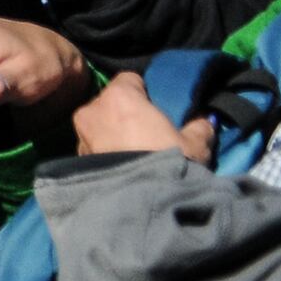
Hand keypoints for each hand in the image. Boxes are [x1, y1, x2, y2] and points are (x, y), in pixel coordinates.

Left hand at [71, 72, 207, 160]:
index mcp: (120, 96)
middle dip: (126, 113)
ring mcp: (81, 132)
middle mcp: (93, 108)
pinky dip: (104, 151)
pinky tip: (122, 166)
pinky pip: (93, 145)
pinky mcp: (76, 156)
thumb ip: (199, 128)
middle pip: (111, 101)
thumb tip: (205, 122)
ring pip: (99, 123)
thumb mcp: (195, 146)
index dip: (144, 92)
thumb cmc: (168, 162)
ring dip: (112, 132)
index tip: (155, 108)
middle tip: (146, 133)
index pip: (129, 79)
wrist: (141, 201)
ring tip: (133, 152)